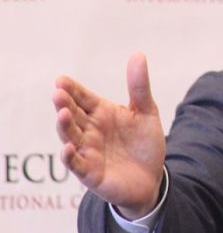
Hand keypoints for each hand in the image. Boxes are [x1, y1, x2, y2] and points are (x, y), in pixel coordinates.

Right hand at [53, 53, 165, 219]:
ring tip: (63, 112)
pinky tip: (69, 147)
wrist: (153, 177)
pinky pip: (77, 164)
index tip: (62, 79)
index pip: (83, 98)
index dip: (73, 89)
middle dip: (65, 104)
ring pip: (70, 137)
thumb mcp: (146, 111)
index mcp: (101, 113)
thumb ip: (139, 86)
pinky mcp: (91, 173)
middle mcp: (90, 131)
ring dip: (64, 126)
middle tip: (58, 92)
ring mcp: (89, 152)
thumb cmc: (144, 143)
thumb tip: (138, 54)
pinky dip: (70, 157)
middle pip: (73, 115)